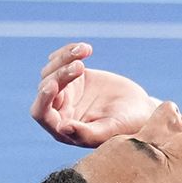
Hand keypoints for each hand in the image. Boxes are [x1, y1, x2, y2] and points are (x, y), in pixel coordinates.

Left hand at [30, 42, 158, 147]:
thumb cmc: (127, 126)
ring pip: (52, 71)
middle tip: (80, 67)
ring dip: (65, 59)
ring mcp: (65, 91)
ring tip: (85, 50)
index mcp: (62, 128)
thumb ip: (87, 133)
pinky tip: (85, 48)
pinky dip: (69, 51)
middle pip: (46, 87)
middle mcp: (59, 109)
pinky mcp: (75, 76)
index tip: (53, 85)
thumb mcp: (110, 130)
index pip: (41, 113)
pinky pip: (62, 60)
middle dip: (61, 75)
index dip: (43, 99)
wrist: (140, 110)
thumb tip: (62, 128)